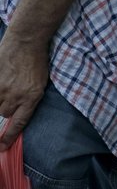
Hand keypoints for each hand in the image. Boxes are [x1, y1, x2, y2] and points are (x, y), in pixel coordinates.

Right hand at [0, 35, 48, 149]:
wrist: (27, 41)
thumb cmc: (37, 61)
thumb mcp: (40, 83)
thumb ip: (29, 98)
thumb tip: (17, 112)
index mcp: (32, 97)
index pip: (19, 123)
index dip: (9, 137)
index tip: (2, 147)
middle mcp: (16, 95)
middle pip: (4, 113)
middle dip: (6, 109)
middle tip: (10, 96)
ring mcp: (2, 88)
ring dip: (0, 100)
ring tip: (7, 87)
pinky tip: (2, 83)